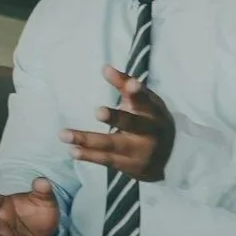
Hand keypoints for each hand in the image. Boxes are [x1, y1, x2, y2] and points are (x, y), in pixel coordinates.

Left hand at [59, 65, 175, 181]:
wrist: (171, 157)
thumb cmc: (150, 120)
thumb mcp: (144, 102)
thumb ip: (125, 85)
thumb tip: (105, 68)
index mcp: (153, 112)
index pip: (145, 100)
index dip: (138, 92)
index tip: (131, 84)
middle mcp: (149, 133)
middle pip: (132, 124)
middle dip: (116, 118)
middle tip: (98, 111)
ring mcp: (140, 153)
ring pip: (112, 145)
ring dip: (88, 140)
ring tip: (64, 134)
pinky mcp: (130, 167)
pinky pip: (107, 161)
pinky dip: (89, 156)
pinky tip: (72, 150)